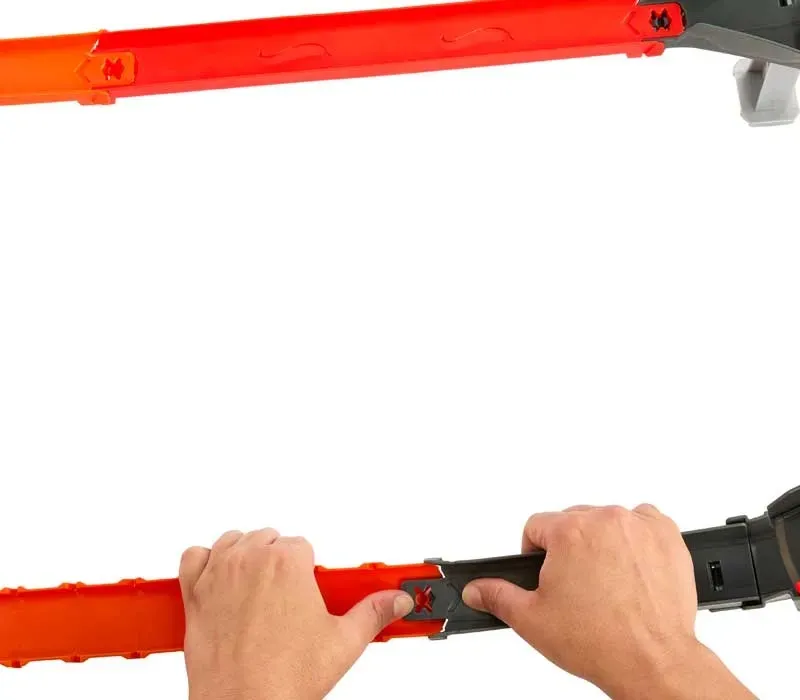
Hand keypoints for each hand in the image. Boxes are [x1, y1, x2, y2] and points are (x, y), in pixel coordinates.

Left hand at [179, 529, 414, 699]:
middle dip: (280, 562)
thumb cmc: (284, 678)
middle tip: (289, 597)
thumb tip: (396, 601)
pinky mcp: (194, 593)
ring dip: (246, 556)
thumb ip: (374, 613)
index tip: (310, 588)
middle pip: (269, 539)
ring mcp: (218, 574)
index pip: (302, 545)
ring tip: (259, 587)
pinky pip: (194, 557)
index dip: (308, 569)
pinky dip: (205, 563)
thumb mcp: (344, 643)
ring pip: (234, 541)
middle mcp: (251, 560)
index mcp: (288, 563)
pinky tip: (220, 580)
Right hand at [462, 504, 756, 699]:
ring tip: (606, 581)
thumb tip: (476, 589)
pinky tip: (631, 567)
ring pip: (606, 522)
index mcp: (568, 532)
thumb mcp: (533, 620)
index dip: (535, 553)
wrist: (653, 661)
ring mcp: (638, 526)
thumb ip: (498, 596)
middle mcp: (604, 520)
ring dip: (602, 543)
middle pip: (572, 521)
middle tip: (577, 585)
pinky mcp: (666, 535)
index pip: (536, 526)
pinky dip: (636, 539)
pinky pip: (643, 522)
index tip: (546, 572)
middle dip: (569, 549)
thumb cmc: (601, 641)